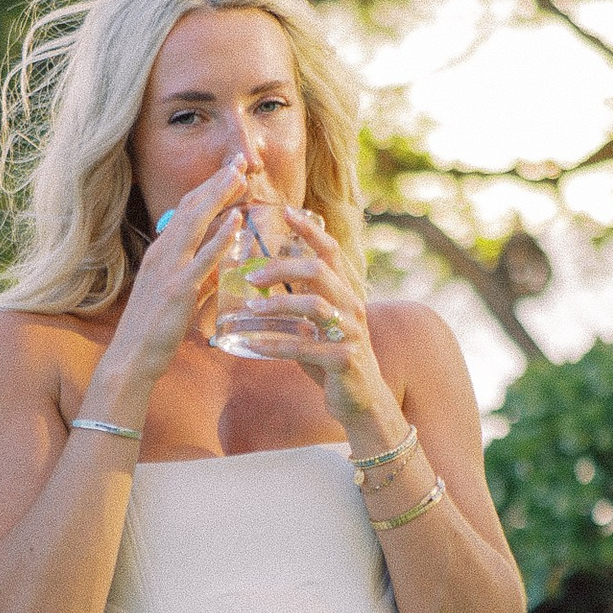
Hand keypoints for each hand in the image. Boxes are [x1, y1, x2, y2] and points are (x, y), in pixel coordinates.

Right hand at [100, 157, 252, 391]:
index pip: (185, 211)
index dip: (208, 189)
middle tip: (238, 162)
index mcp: (161, 253)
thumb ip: (199, 276)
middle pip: (191, 208)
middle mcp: (162, 254)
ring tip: (239, 178)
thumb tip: (221, 263)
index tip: (228, 173)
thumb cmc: (152, 332)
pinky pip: (202, 259)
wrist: (131, 358)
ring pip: (196, 224)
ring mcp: (169, 270)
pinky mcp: (179, 290)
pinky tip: (235, 223)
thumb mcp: (176, 296)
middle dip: (216, 183)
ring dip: (219, 198)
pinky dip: (219, 238)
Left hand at [242, 212, 395, 434]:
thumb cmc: (332, 358)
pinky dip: (276, 345)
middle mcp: (352, 306)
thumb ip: (296, 302)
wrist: (362, 401)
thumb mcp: (315, 325)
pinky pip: (305, 347)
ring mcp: (351, 332)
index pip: (330, 251)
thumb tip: (259, 280)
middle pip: (319, 271)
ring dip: (278, 305)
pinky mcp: (344, 359)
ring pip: (314, 305)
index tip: (284, 211)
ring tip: (249, 310)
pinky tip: (252, 346)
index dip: (309, 230)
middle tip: (250, 276)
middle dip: (282, 267)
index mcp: (346, 292)